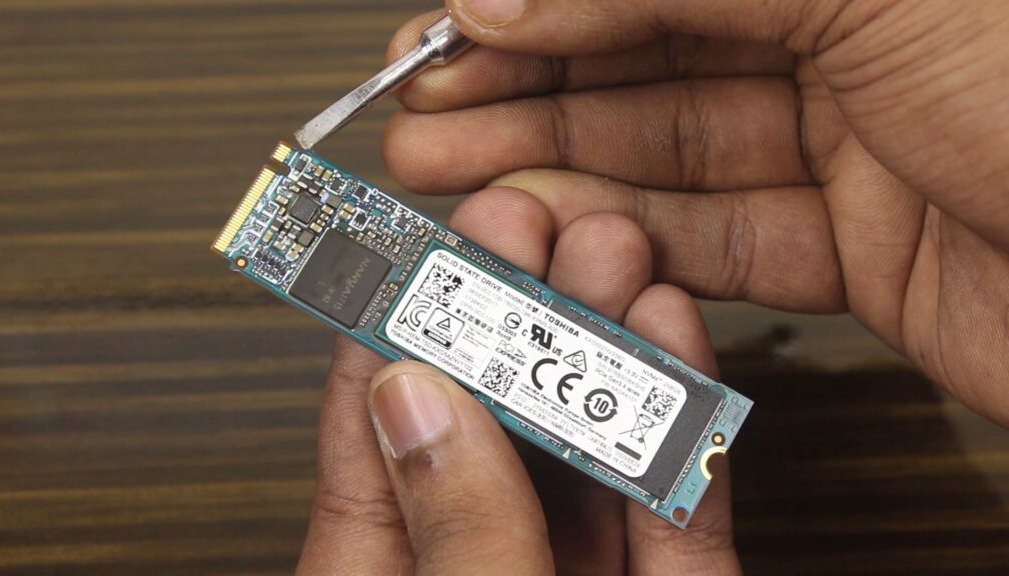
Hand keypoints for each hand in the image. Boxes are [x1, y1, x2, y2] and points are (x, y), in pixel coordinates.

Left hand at [295, 190, 736, 574]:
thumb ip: (454, 532)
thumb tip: (419, 402)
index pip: (376, 437)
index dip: (398, 327)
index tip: (420, 243)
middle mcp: (483, 567)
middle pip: (495, 423)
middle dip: (519, 313)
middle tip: (533, 222)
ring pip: (592, 453)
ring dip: (606, 349)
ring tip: (614, 254)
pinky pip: (677, 517)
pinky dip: (685, 434)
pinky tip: (677, 348)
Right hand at [382, 1, 1008, 424]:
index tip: (448, 26)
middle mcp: (864, 31)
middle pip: (653, 51)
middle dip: (525, 82)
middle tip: (425, 110)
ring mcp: (862, 141)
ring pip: (673, 149)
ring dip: (557, 164)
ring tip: (456, 176)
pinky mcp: (868, 245)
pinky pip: (726, 235)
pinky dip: (635, 237)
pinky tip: (559, 230)